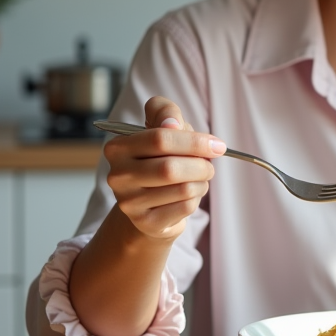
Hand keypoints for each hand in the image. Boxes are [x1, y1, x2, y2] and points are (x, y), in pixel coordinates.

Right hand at [102, 96, 225, 240]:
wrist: (150, 200)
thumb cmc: (160, 156)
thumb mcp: (162, 126)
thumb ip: (166, 113)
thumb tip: (173, 124)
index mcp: (118, 148)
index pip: (160, 139)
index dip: (195, 141)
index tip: (218, 145)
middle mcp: (118, 176)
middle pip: (170, 168)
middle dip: (201, 166)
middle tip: (210, 166)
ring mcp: (129, 202)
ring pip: (182, 189)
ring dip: (202, 182)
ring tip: (200, 179)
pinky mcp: (145, 223)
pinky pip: (185, 207)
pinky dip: (196, 199)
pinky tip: (190, 195)